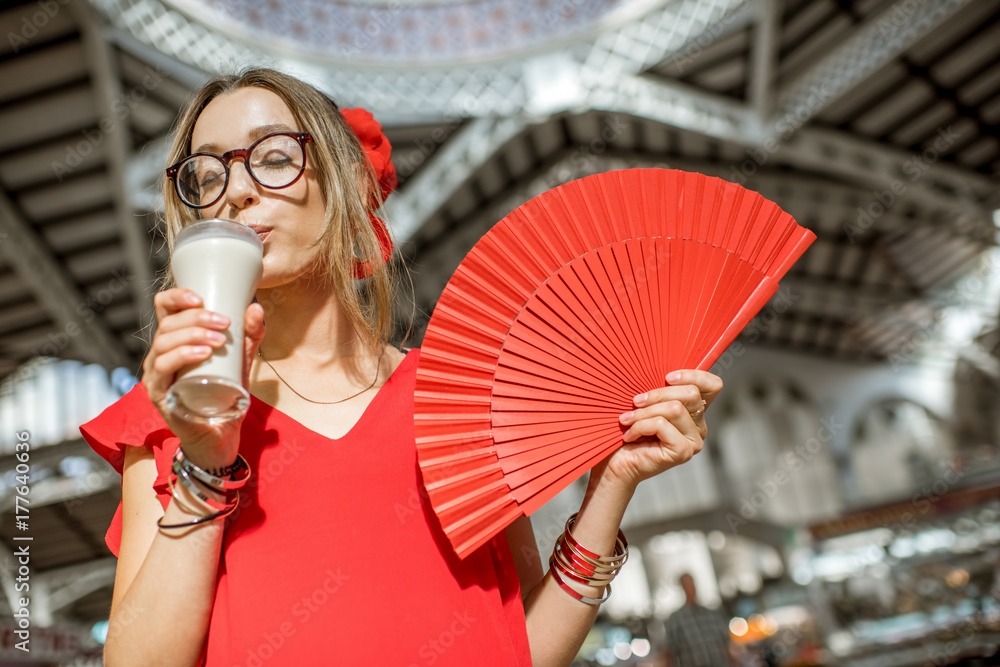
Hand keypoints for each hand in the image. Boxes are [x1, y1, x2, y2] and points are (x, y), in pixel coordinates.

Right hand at [141, 288, 265, 468]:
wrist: (220, 433)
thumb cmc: (225, 393)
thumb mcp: (241, 359)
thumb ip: (250, 335)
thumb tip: (256, 308)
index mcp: (175, 340)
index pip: (165, 309)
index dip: (176, 297)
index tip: (201, 297)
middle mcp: (160, 353)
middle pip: (167, 323)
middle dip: (197, 318)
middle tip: (225, 323)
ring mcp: (156, 373)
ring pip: (163, 342)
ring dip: (192, 335)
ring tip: (219, 340)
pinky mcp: (158, 393)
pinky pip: (163, 367)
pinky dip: (182, 355)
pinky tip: (203, 353)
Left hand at [590, 370, 722, 493]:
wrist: (615, 463)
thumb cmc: (627, 429)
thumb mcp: (645, 401)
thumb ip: (659, 388)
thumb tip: (659, 367)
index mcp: (694, 410)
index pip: (713, 385)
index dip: (694, 375)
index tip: (667, 376)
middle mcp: (699, 425)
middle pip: (691, 393)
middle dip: (657, 394)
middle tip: (635, 402)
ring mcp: (694, 440)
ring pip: (674, 409)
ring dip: (644, 412)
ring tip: (627, 420)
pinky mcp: (683, 451)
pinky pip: (662, 425)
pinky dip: (641, 426)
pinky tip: (629, 435)